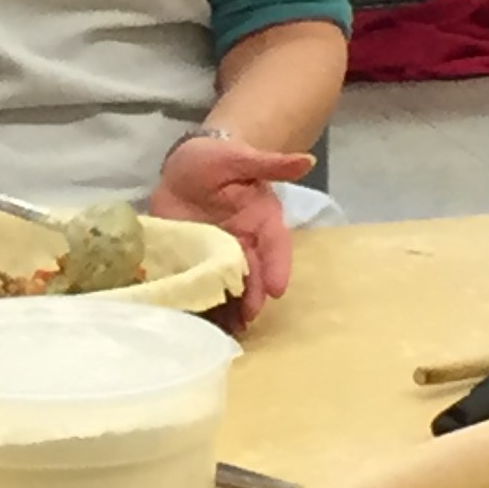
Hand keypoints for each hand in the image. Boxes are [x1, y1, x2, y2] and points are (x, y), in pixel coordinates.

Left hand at [149, 134, 310, 323]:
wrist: (181, 166)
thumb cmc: (213, 158)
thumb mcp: (239, 157)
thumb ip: (269, 164)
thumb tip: (307, 160)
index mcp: (261, 219)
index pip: (275, 246)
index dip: (277, 266)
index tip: (277, 289)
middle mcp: (244, 242)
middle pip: (253, 273)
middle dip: (252, 295)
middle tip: (247, 317)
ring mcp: (217, 254)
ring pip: (229, 284)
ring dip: (228, 306)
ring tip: (225, 330)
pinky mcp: (190, 258)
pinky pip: (198, 282)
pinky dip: (197, 300)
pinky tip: (192, 317)